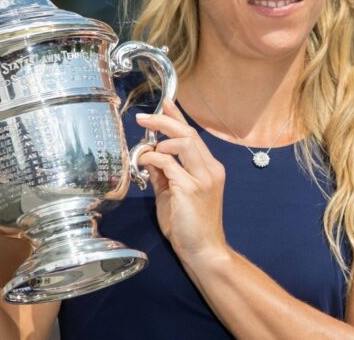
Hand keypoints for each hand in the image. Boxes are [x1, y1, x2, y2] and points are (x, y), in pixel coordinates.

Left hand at [136, 100, 229, 264]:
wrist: (204, 250)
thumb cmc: (190, 226)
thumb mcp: (173, 194)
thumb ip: (164, 174)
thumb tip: (149, 156)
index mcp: (209, 168)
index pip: (192, 135)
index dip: (178, 117)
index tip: (165, 103)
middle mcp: (210, 169)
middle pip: (188, 133)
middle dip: (164, 121)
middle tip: (143, 117)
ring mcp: (202, 178)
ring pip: (183, 142)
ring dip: (160, 138)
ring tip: (145, 145)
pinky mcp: (191, 189)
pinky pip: (169, 164)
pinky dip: (154, 158)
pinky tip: (144, 162)